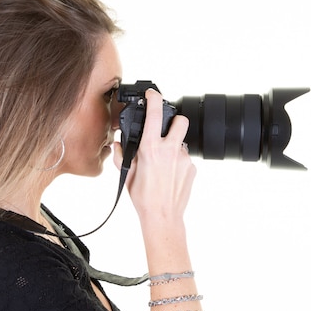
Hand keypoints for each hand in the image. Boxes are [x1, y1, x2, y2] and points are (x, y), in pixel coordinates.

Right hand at [113, 88, 195, 220]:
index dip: (154, 98)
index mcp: (151, 148)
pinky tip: (170, 175)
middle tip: (166, 130)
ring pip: (181, 143)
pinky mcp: (192, 168)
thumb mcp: (127, 174)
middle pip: (181, 121)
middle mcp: (169, 150)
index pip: (154, 113)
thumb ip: (121, 155)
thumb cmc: (143, 197)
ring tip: (164, 164)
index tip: (152, 94)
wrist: (162, 216)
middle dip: (174, 121)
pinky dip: (178, 163)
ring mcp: (183, 159)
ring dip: (173, 148)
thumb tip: (118, 144)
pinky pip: (185, 159)